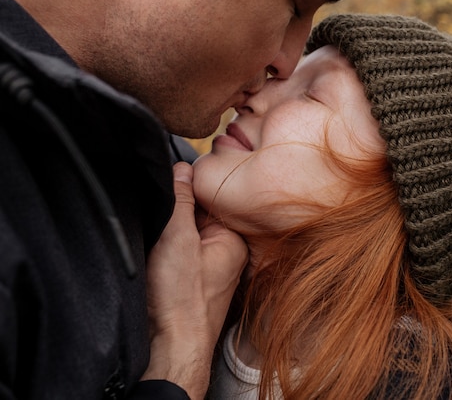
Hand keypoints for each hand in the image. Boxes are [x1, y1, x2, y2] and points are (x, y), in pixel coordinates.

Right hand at [142, 162, 247, 398]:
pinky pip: (179, 254)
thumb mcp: (178, 238)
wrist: (171, 347)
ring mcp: (208, 268)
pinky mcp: (192, 282)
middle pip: (197, 216)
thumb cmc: (181, 299)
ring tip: (156, 240)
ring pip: (186, 235)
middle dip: (175, 213)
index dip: (186, 189)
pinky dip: (165, 250)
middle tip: (158, 217)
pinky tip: (155, 255)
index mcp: (232, 239)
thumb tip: (184, 168)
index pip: (210, 199)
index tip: (166, 185)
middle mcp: (225, 252)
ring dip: (168, 232)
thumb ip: (182, 201)